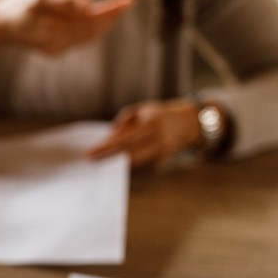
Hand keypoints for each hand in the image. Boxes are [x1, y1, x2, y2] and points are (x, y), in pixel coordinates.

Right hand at [0, 0, 133, 64]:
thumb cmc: (15, 7)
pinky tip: (102, 17)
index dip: (108, 12)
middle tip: (128, 1)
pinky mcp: (56, 50)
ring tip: (120, 6)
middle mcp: (55, 45)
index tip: (126, 1)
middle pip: (92, 31)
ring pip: (88, 37)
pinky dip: (93, 28)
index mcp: (50, 30)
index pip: (88, 22)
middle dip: (110, 17)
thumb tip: (87, 5)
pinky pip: (80, 39)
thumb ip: (62, 2)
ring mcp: (55, 50)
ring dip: (104, 23)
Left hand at [87, 98, 204, 168]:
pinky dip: (127, 165)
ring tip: (100, 162)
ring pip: (133, 164)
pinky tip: (116, 163)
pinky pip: (140, 166)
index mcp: (152, 124)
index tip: (89, 154)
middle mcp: (159, 140)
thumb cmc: (158, 115)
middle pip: (128, 155)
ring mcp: (162, 154)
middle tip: (90, 161)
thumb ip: (124, 122)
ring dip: (116, 164)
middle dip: (108, 159)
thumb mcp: (142, 110)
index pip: (124, 139)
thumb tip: (108, 138)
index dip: (106, 148)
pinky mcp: (162, 163)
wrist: (188, 123)